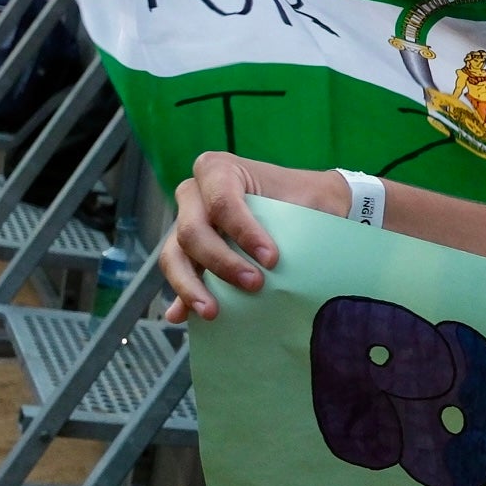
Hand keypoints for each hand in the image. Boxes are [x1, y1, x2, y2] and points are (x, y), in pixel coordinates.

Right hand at [158, 152, 347, 321]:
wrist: (311, 204)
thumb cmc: (307, 197)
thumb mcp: (308, 199)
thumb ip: (298, 222)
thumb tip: (288, 263)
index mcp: (219, 170)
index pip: (222, 202)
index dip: (244, 232)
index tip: (271, 259)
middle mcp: (194, 194)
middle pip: (192, 231)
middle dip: (221, 262)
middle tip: (254, 284)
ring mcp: (186, 222)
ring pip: (175, 255)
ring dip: (192, 285)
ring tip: (212, 311)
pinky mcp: (188, 250)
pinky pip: (178, 273)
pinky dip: (181, 295)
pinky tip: (182, 315)